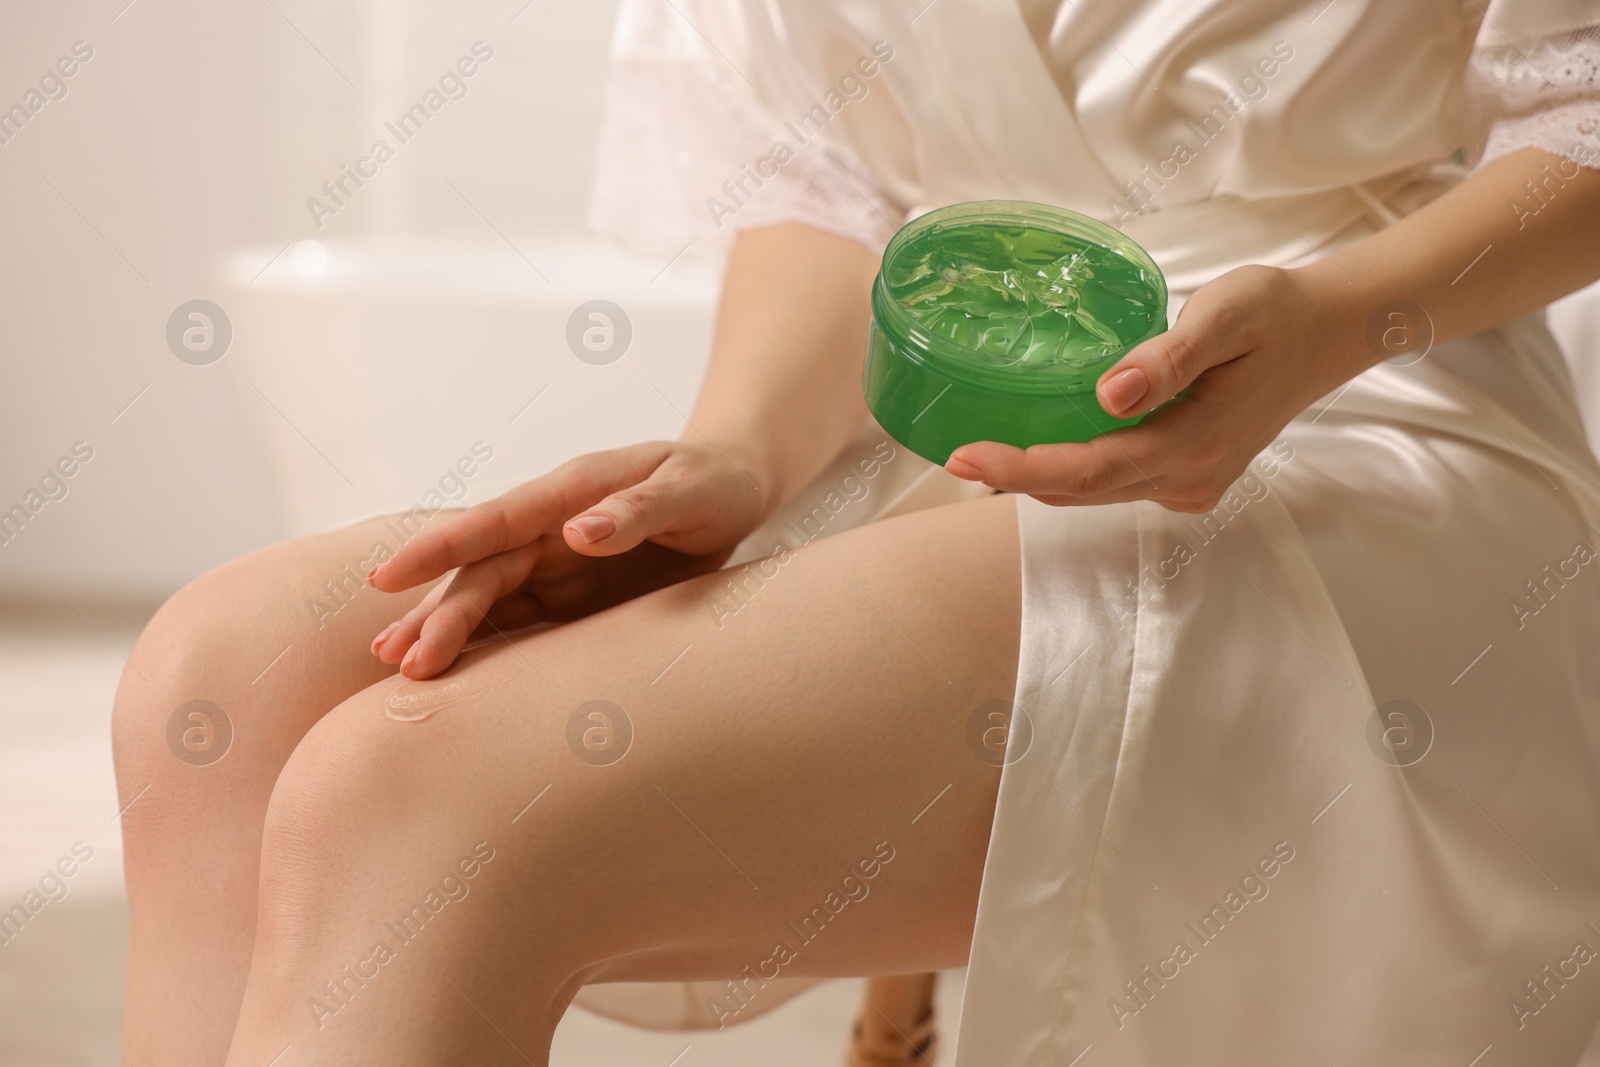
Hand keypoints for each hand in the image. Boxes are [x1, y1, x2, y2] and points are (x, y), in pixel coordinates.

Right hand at [368, 440, 771, 677]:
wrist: (733, 490)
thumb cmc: (714, 482)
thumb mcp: (690, 490)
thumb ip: (639, 510)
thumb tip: (577, 532)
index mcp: (572, 490)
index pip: (496, 521)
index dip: (442, 547)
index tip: (391, 573)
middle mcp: (550, 526)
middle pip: (482, 571)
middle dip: (438, 612)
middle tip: (399, 659)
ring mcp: (555, 562)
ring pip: (486, 598)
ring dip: (443, 629)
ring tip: (399, 667)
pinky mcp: (569, 595)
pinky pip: (516, 621)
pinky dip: (479, 644)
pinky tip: (443, 670)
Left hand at [942, 265, 1365, 511]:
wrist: (1330, 333)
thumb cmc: (1276, 312)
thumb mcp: (1227, 313)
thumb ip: (1169, 356)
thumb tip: (1110, 394)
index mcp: (1195, 446)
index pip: (1087, 471)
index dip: (1019, 468)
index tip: (963, 456)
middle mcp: (1189, 479)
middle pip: (1082, 492)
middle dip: (1013, 476)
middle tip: (953, 451)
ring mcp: (1191, 485)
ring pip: (1097, 492)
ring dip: (1039, 476)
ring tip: (983, 448)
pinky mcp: (1190, 478)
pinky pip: (1117, 483)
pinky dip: (1074, 469)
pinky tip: (1041, 441)